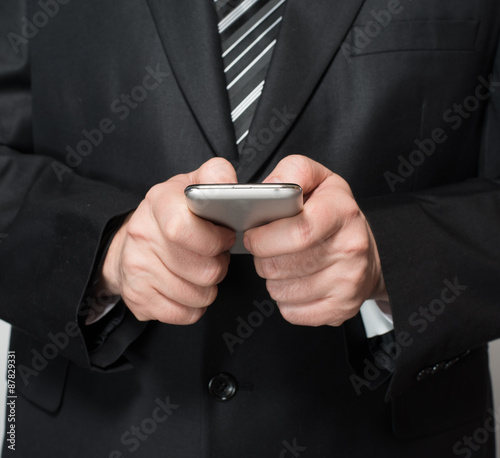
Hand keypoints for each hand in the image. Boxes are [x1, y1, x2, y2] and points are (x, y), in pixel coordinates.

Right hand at [99, 158, 236, 323]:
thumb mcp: (190, 185)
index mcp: (159, 203)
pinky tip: (189, 286)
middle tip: (215, 256)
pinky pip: (185, 315)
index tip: (225, 238)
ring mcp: (137, 269)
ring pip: (199, 296)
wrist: (128, 244)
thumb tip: (227, 182)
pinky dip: (195, 305)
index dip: (214, 240)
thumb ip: (214, 176)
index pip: (182, 228)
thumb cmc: (170, 215)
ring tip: (201, 269)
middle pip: (204, 271)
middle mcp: (142, 236)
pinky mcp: (137, 298)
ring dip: (209, 287)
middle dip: (219, 266)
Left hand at [244, 155, 387, 326]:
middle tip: (267, 249)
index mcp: (342, 213)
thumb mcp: (319, 180)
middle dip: (262, 258)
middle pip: (280, 265)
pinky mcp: (341, 309)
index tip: (253, 235)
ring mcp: (348, 283)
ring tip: (283, 263)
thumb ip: (292, 172)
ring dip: (272, 278)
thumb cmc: (336, 215)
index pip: (297, 232)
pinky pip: (290, 312)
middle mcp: (350, 249)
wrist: (370, 253)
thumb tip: (267, 189)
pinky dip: (284, 299)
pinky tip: (295, 282)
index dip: (265, 238)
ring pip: (280, 291)